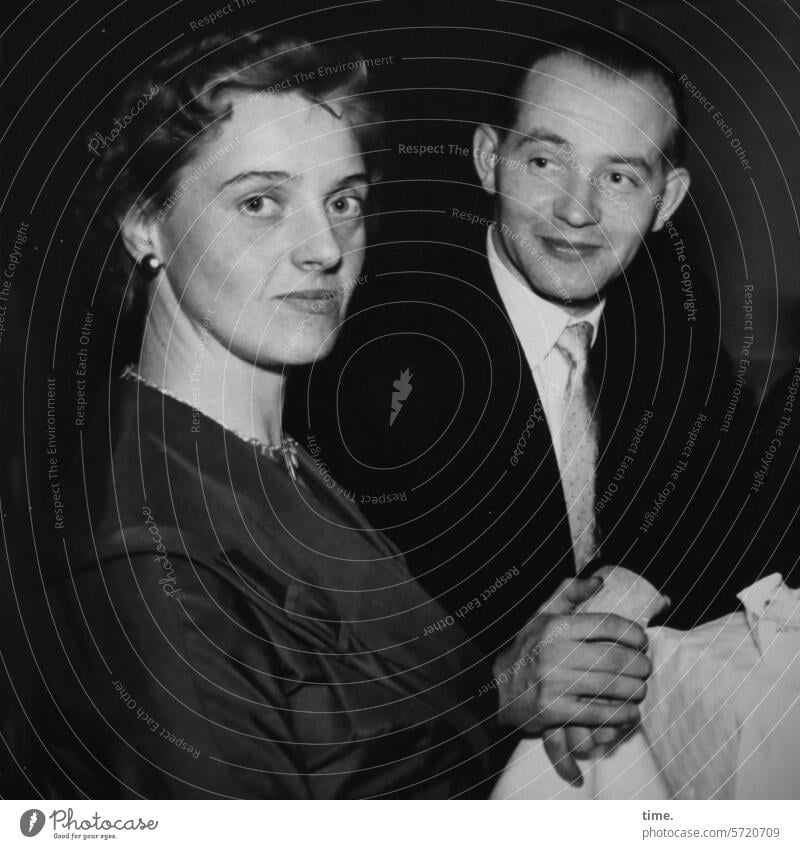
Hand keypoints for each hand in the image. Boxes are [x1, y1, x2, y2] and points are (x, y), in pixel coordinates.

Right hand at [494, 576, 649, 781]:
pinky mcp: (555, 711)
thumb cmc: (526, 649)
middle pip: (615, 657)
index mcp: (555, 626)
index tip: (641, 640)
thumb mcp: (541, 615)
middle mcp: (554, 652)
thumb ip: (569, 593)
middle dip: (640, 664)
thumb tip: (599, 580)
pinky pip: (601, 714)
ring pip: (612, 686)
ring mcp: (555, 683)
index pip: (606, 624)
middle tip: (645, 668)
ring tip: (639, 689)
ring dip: (635, 690)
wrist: (494, 689)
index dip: (632, 632)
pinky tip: (629, 711)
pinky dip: (623, 714)